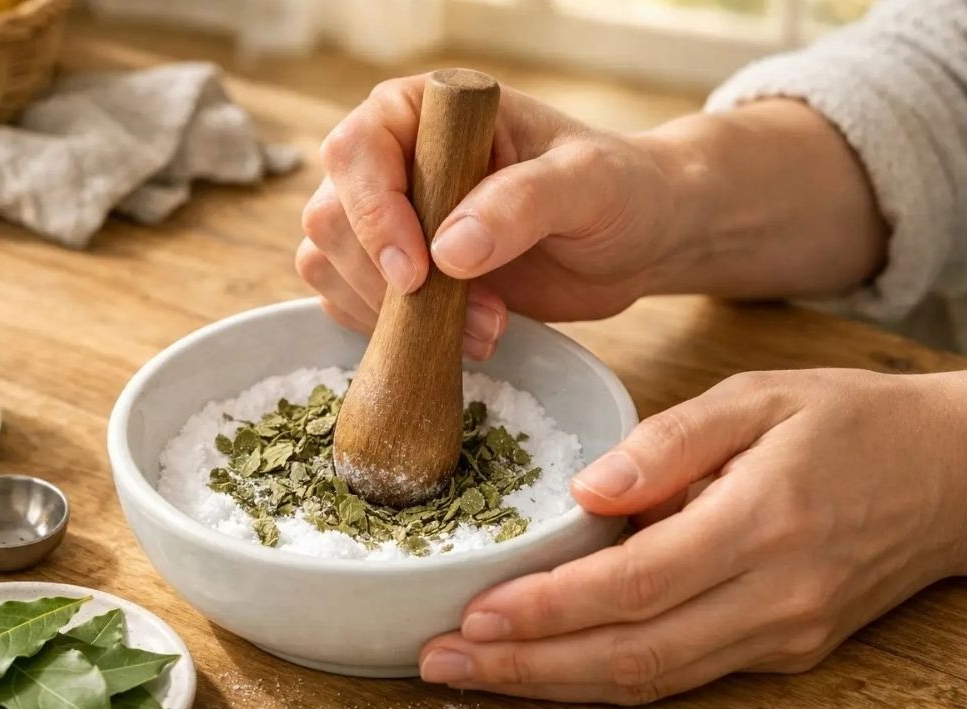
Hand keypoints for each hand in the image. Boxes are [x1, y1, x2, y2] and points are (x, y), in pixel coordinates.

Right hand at [296, 74, 682, 359]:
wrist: (637, 241)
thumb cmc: (620, 190)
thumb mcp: (589, 184)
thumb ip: (522, 203)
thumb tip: (447, 251)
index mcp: (425, 111)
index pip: (355, 152)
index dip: (373, 214)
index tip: (418, 271)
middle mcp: (392, 159)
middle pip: (330, 217)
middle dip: (387, 280)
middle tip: (475, 313)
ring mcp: (388, 219)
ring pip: (329, 266)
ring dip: (391, 315)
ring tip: (482, 329)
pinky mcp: (395, 274)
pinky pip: (350, 305)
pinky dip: (394, 335)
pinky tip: (464, 338)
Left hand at [419, 369, 966, 704]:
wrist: (953, 476)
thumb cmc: (849, 423)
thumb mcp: (759, 399)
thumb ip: (667, 443)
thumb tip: (587, 491)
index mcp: (763, 524)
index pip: (635, 585)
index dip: (548, 609)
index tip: (475, 613)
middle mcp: (773, 598)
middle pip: (632, 654)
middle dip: (528, 666)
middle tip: (442, 661)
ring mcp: (783, 635)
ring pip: (653, 679)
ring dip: (556, 684)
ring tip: (475, 671)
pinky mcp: (785, 648)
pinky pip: (682, 672)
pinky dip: (607, 675)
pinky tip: (548, 663)